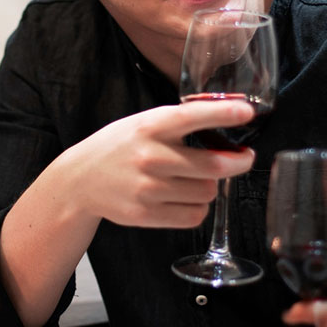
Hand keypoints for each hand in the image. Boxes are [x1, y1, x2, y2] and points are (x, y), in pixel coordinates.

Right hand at [45, 99, 256, 227]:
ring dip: (211, 186)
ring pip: (208, 192)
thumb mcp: (144, 122)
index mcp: (151, 126)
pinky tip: (186, 197)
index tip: (247, 111)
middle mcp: (150, 157)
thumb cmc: (120, 147)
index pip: (192, 116)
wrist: (80, 180)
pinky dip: (198, 208)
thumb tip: (230, 117)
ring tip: (198, 179)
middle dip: (238, 162)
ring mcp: (147, 189)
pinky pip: (194, 216)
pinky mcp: (145, 215)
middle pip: (214, 166)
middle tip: (243, 157)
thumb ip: (180, 121)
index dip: (224, 113)